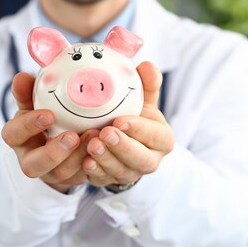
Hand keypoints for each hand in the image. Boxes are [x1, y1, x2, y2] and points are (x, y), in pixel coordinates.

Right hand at [0, 72, 90, 192]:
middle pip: (33, 165)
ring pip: (61, 173)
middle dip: (53, 153)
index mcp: (17, 137)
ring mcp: (50, 172)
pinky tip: (104, 146)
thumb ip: (27, 91)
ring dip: (78, 156)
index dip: (29, 126)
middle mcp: (30, 158)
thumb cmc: (44, 113)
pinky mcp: (70, 178)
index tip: (48, 115)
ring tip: (94, 136)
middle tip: (73, 136)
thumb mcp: (33, 101)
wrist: (58, 135)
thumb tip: (21, 77)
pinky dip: (92, 162)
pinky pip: (81, 175)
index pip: (13, 134)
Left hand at [82, 61, 174, 187]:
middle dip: (122, 148)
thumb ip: (147, 84)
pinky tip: (84, 161)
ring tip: (90, 144)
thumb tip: (146, 65)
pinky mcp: (112, 181)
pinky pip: (104, 180)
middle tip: (104, 133)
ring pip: (120, 171)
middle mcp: (150, 160)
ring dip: (105, 159)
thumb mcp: (143, 100)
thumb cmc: (134, 115)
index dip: (139, 129)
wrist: (125, 140)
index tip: (120, 120)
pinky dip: (95, 172)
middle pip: (141, 160)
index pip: (156, 136)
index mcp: (162, 139)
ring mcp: (131, 173)